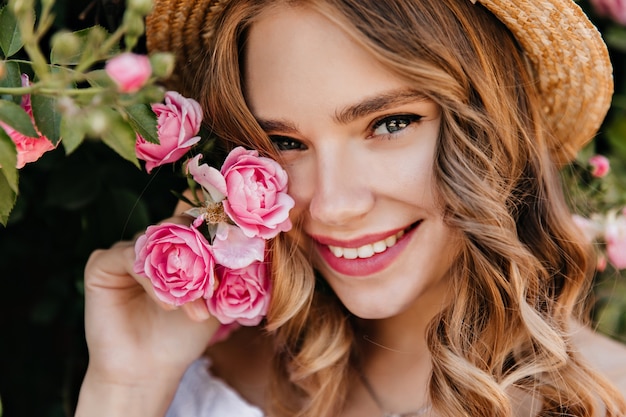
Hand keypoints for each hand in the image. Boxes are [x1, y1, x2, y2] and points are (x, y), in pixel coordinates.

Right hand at [75, 218, 218, 415]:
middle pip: (178, 225)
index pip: (196, 218)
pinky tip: (169, 306)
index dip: (214, 220)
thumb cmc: (182, 335)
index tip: (235, 236)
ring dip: (181, 272)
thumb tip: (243, 241)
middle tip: (216, 279)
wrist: (149, 371)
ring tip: (197, 303)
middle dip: (202, 249)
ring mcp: (126, 251)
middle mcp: (151, 243)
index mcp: (176, 245)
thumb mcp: (213, 299)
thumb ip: (224, 270)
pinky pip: (132, 257)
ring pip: (157, 241)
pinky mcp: (102, 263)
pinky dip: (153, 281)